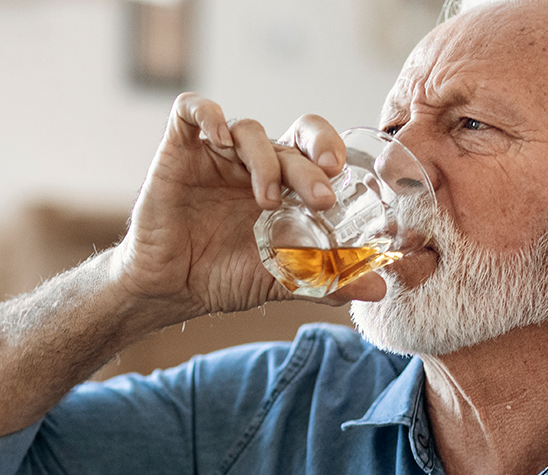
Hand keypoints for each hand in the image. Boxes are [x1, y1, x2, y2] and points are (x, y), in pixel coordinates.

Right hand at [109, 94, 388, 324]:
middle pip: (289, 139)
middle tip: (321, 195)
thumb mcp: (279, 281)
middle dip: (310, 162)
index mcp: (282, 183)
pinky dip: (208, 114)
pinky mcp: (178, 150)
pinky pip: (192, 110)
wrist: (168, 290)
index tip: (341, 176)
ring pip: (248, 129)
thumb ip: (325, 280)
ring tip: (266, 199)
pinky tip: (219, 139)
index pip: (314, 148)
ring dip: (264, 158)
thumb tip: (379, 289)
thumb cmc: (220, 277)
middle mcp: (252, 162)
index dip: (330, 149)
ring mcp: (215, 154)